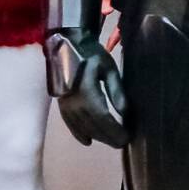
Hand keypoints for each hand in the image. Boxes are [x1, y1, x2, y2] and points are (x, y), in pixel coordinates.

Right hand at [46, 31, 128, 146]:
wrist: (68, 46)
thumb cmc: (92, 55)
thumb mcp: (109, 69)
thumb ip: (116, 91)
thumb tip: (125, 112)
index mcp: (87, 91)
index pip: (102, 117)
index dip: (114, 130)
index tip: (127, 136)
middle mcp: (73, 101)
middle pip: (92, 125)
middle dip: (108, 136)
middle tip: (123, 143)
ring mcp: (65, 104)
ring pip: (81, 126)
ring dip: (96, 136)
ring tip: (111, 141)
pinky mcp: (61, 104)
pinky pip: (69, 123)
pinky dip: (78, 133)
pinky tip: (88, 141)